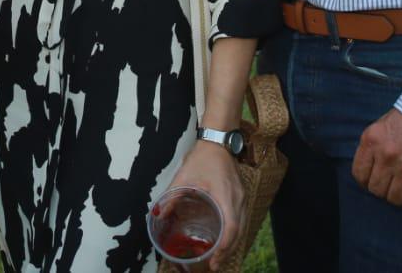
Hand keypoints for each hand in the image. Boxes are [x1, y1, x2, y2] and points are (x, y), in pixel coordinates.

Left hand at [165, 139, 245, 270]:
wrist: (218, 140)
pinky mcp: (240, 195)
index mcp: (226, 196)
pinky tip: (224, 239)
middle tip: (214, 265)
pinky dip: (234, 232)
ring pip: (242, 227)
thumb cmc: (202, 157)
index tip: (214, 260)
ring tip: (218, 257)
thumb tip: (159, 213)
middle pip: (239, 232)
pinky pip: (240, 219)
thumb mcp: (184, 176)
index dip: (224, 248)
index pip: (231, 229)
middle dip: (227, 251)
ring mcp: (241, 197)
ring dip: (231, 243)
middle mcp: (238, 200)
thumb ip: (172, 195)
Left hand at [351, 107, 401, 208]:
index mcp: (372, 141)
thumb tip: (373, 168)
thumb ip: (376, 146)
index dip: (366, 182)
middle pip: (376, 189)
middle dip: (384, 191)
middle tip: (393, 187)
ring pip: (395, 198)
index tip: (373, 182)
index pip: (359, 173)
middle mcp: (386, 156)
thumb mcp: (384, 125)